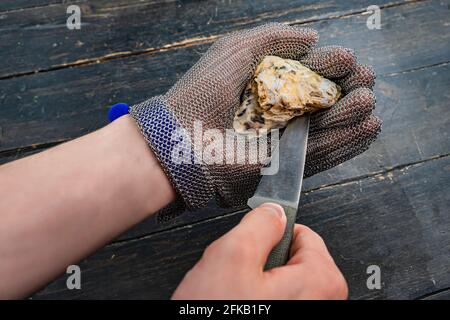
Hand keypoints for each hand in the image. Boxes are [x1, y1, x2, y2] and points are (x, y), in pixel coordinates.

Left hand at [130, 23, 380, 210]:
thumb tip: (314, 37)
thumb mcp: (237, 50)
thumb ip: (275, 38)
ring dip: (351, 115)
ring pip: (327, 127)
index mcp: (269, 84)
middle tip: (364, 80)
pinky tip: (367, 129)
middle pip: (324, 100)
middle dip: (347, 88)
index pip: (310, 73)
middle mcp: (280, 112)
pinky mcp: (285, 164)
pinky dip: (346, 145)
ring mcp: (284, 139)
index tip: (345, 60)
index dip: (331, 66)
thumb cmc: (204, 91)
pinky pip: (321, 155)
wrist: (182, 139)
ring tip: (366, 101)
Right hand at [172, 203, 347, 299]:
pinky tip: (242, 307)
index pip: (303, 233)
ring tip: (238, 297)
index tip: (254, 245)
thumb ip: (260, 223)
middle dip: (263, 262)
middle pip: (293, 259)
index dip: (271, 235)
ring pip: (281, 282)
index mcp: (321, 281)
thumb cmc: (218, 318)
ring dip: (258, 284)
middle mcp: (324, 302)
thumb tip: (275, 211)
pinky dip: (259, 300)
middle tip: (240, 278)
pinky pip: (278, 301)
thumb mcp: (232, 256)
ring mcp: (309, 314)